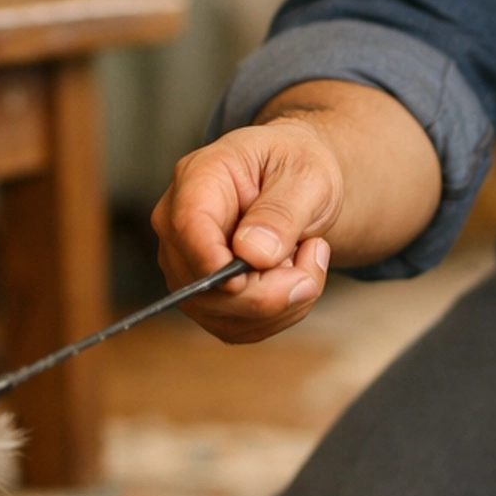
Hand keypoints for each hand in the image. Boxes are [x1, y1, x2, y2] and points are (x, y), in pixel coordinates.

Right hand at [150, 119, 338, 343]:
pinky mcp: (205, 297)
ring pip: (221, 315)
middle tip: (316, 255)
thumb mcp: (306, 174)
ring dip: (281, 304)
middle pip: (201, 282)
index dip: (212, 261)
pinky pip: (236, 328)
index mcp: (199, 177)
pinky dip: (278, 316)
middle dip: (269, 289)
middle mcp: (180, 225)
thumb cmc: (296, 167)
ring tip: (308, 258)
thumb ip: (281, 211)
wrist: (297, 183)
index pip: (187, 225)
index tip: (247, 278)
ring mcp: (187, 265)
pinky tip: (294, 279)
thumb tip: (251, 253)